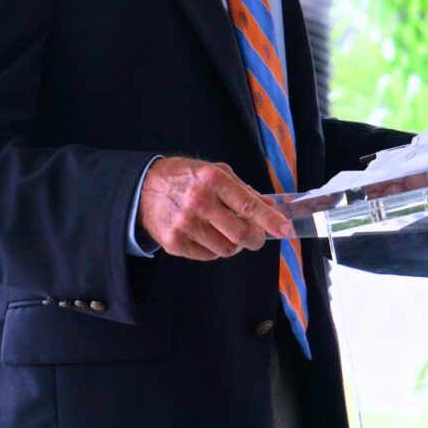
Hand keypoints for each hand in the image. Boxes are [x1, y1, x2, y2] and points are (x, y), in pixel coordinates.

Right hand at [138, 157, 292, 260]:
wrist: (143, 189)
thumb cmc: (184, 177)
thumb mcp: (215, 171)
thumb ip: (243, 189)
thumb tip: (270, 206)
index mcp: (212, 179)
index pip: (249, 205)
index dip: (271, 221)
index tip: (285, 230)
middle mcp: (199, 202)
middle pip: (241, 234)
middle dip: (256, 239)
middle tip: (256, 236)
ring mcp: (185, 225)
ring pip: (226, 249)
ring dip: (234, 244)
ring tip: (226, 231)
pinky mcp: (175, 243)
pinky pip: (208, 256)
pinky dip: (214, 249)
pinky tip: (207, 234)